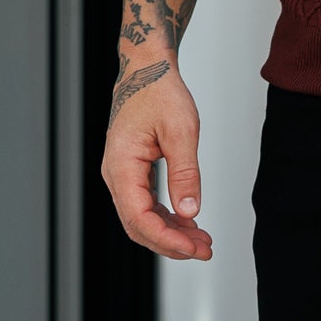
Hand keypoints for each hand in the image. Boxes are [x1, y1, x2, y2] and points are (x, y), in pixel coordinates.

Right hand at [101, 60, 212, 260]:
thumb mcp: (181, 131)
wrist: (146, 70)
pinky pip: (145, 204)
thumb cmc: (160, 93)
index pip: (139, 217)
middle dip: (171, 243)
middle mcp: (115, 174)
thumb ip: (185, 173)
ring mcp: (122, 175)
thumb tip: (190, 211)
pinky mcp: (132, 173)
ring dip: (171, 233)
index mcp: (121, 165)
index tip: (194, 248)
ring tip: (203, 240)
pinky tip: (190, 223)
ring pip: (141, 218)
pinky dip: (167, 218)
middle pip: (137, 225)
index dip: (167, 239)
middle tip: (205, 250)